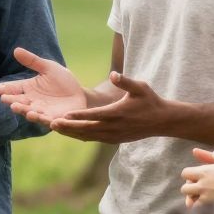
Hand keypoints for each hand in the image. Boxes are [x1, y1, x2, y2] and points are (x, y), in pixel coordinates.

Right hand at [0, 48, 89, 128]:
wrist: (80, 94)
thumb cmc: (62, 81)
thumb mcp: (48, 67)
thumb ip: (32, 61)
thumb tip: (16, 50)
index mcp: (28, 89)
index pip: (14, 89)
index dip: (5, 89)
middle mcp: (32, 102)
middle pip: (20, 103)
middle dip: (13, 102)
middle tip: (6, 100)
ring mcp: (42, 112)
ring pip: (32, 114)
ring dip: (26, 112)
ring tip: (22, 110)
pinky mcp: (55, 119)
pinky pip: (49, 121)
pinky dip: (47, 121)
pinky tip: (45, 119)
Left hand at [48, 72, 170, 142]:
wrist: (161, 121)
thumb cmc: (150, 101)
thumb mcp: (140, 87)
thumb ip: (125, 81)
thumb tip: (113, 74)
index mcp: (117, 113)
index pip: (94, 115)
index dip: (79, 115)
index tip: (64, 114)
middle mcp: (114, 127)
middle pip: (86, 128)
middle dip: (68, 126)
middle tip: (51, 123)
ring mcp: (113, 136)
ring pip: (88, 136)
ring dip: (71, 132)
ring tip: (55, 128)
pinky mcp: (113, 140)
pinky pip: (93, 139)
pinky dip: (80, 136)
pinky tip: (68, 132)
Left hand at [181, 147, 213, 208]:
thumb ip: (210, 155)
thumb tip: (195, 151)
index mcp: (204, 172)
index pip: (185, 173)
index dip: (190, 176)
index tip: (197, 178)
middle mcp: (202, 184)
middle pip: (184, 188)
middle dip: (190, 189)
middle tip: (200, 190)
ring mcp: (205, 197)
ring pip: (190, 201)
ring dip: (193, 200)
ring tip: (203, 200)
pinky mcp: (211, 207)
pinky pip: (197, 210)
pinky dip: (199, 210)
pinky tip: (206, 208)